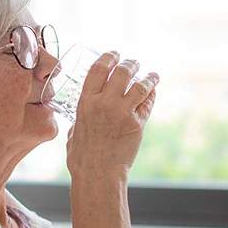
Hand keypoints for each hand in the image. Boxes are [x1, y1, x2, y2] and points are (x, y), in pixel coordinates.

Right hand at [66, 51, 159, 178]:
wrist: (97, 174)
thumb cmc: (82, 158)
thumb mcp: (74, 131)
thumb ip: (80, 120)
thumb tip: (82, 119)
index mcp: (85, 102)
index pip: (98, 69)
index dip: (108, 57)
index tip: (114, 54)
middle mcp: (104, 103)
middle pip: (121, 72)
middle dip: (130, 64)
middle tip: (134, 63)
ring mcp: (122, 113)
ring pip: (139, 85)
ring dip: (147, 77)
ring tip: (151, 74)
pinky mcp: (137, 124)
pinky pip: (147, 103)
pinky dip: (151, 95)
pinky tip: (153, 91)